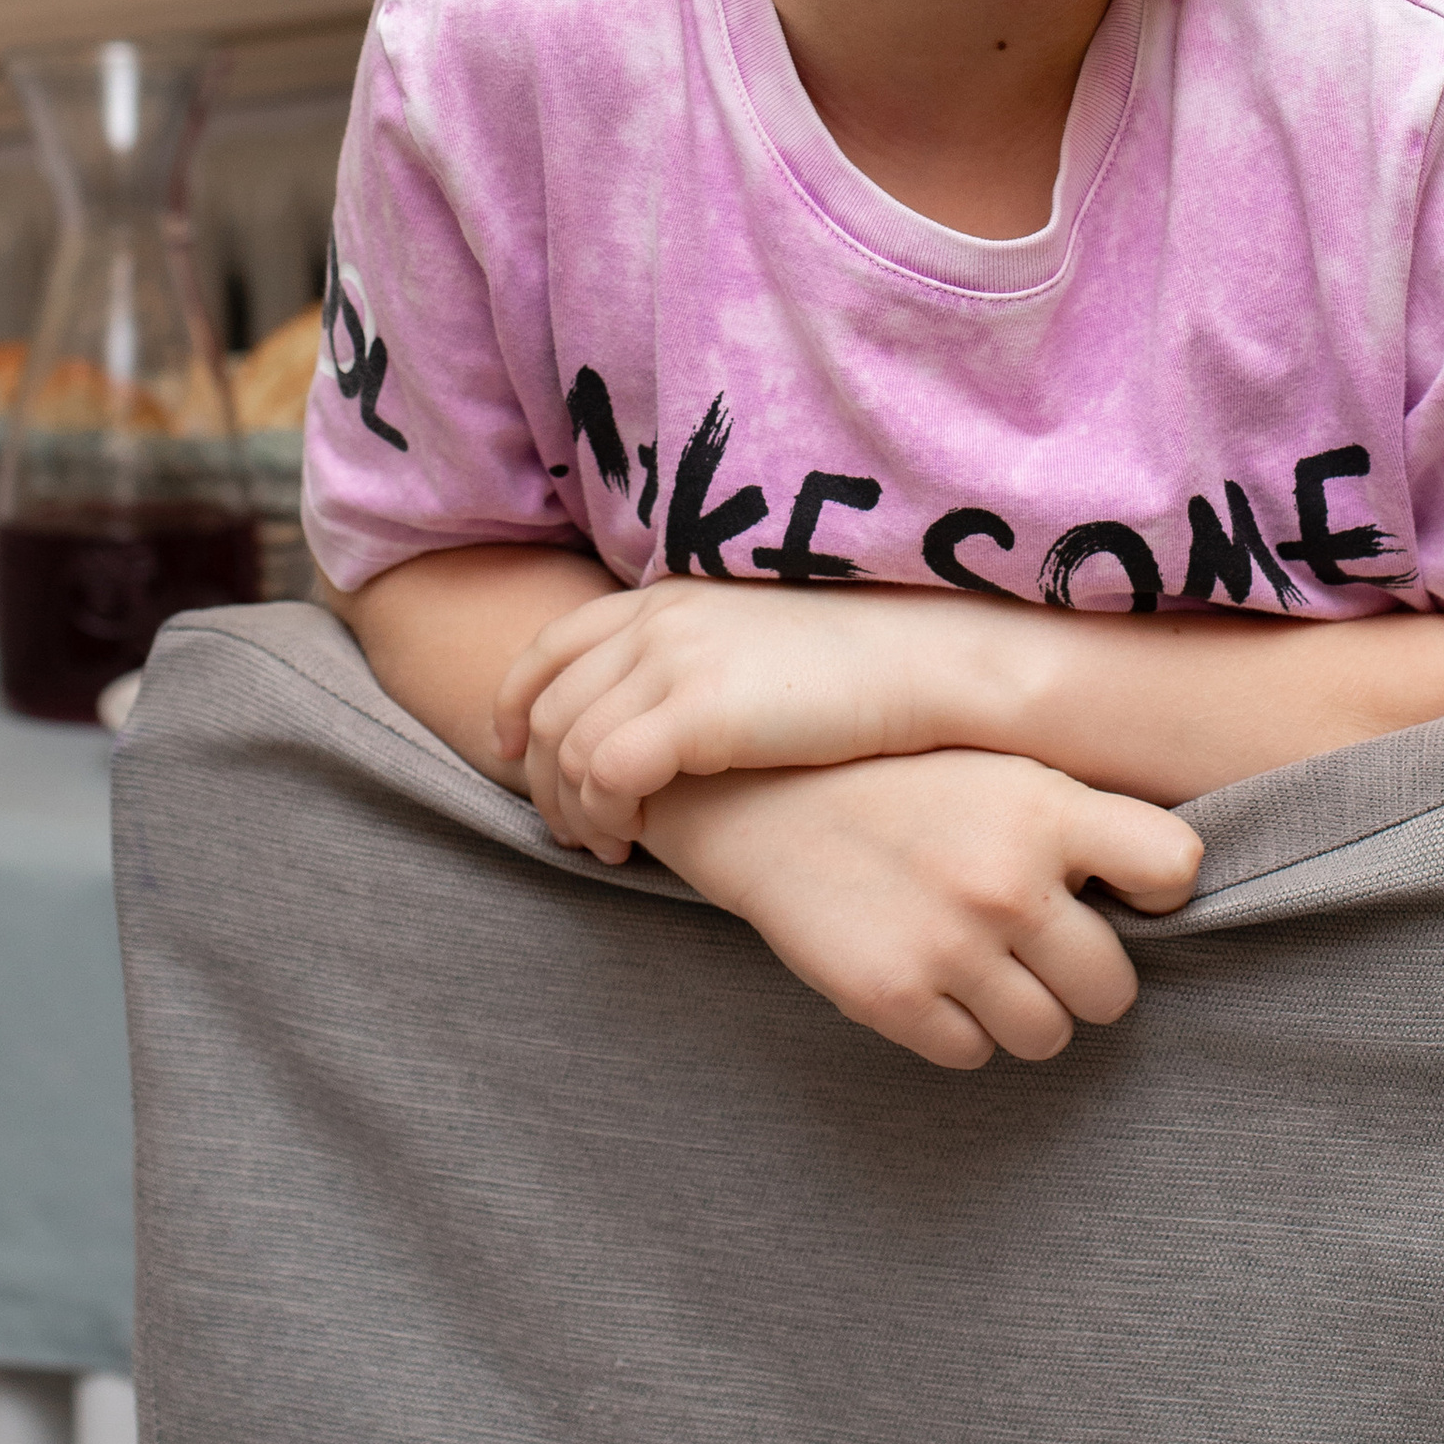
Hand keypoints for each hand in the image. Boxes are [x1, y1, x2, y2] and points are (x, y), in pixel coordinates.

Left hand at [495, 576, 991, 856]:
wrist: (929, 661)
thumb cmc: (861, 663)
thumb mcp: (756, 640)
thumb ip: (697, 658)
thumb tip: (664, 711)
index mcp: (666, 596)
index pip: (551, 644)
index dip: (517, 702)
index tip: (514, 751)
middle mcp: (656, 620)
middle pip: (546, 704)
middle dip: (540, 776)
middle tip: (569, 831)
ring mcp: (672, 663)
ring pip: (567, 747)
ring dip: (573, 808)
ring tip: (611, 848)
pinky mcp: (696, 715)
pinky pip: (605, 773)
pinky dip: (604, 814)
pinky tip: (638, 841)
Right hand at [640, 749, 1203, 1068]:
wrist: (763, 801)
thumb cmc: (897, 782)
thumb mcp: (997, 769)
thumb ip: (1077, 822)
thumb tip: (1163, 885)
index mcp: (1043, 809)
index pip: (1172, 869)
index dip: (1157, 893)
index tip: (1125, 894)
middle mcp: (1007, 881)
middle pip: (1114, 991)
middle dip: (1083, 976)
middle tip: (1038, 946)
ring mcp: (951, 947)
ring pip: (1048, 1037)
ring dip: (1024, 1011)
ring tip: (981, 961)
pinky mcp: (895, 1000)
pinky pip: (973, 1054)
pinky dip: (960, 1029)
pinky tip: (931, 975)